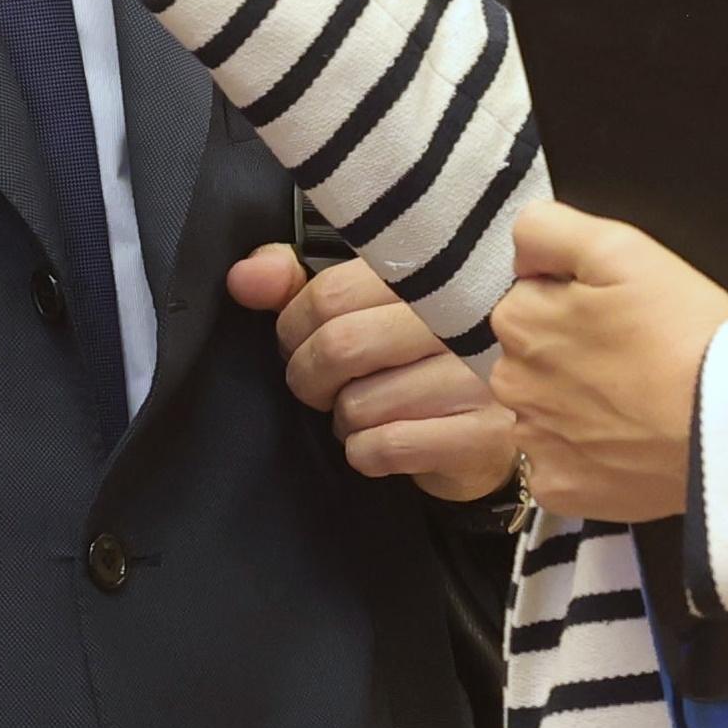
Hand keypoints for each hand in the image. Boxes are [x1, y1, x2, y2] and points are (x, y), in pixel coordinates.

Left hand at [230, 245, 520, 502]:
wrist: (485, 431)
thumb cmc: (414, 360)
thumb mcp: (362, 310)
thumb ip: (298, 286)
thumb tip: (242, 279)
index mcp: (433, 274)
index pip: (331, 293)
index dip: (295, 326)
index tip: (300, 342)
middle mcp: (464, 319)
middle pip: (341, 346)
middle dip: (309, 378)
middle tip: (320, 387)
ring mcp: (479, 377)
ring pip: (359, 404)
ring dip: (343, 420)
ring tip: (366, 412)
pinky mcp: (483, 434)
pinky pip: (386, 446)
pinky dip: (366, 453)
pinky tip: (385, 442)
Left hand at [489, 205, 727, 524]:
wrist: (727, 429)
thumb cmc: (684, 334)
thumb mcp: (622, 248)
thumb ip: (550, 231)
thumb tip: (520, 252)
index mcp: (519, 320)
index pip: (529, 299)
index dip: (574, 302)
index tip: (616, 316)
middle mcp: (511, 384)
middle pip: (532, 357)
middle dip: (569, 354)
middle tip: (632, 359)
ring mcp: (533, 442)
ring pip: (545, 412)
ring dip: (576, 407)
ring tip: (636, 404)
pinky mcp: (558, 490)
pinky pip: (560, 467)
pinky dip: (588, 459)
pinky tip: (628, 445)